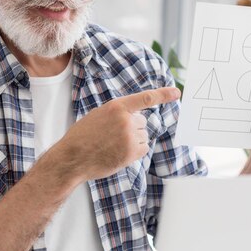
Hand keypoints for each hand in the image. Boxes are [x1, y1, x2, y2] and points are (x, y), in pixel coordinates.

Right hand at [59, 87, 180, 181]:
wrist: (72, 157)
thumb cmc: (83, 136)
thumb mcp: (99, 115)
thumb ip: (118, 112)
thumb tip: (138, 117)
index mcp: (116, 107)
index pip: (145, 98)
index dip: (163, 94)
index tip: (177, 92)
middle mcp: (126, 120)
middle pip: (142, 122)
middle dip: (132, 128)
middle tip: (112, 135)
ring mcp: (130, 137)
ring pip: (143, 136)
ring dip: (133, 140)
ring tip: (112, 145)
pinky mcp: (132, 152)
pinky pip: (144, 148)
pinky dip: (135, 151)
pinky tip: (118, 152)